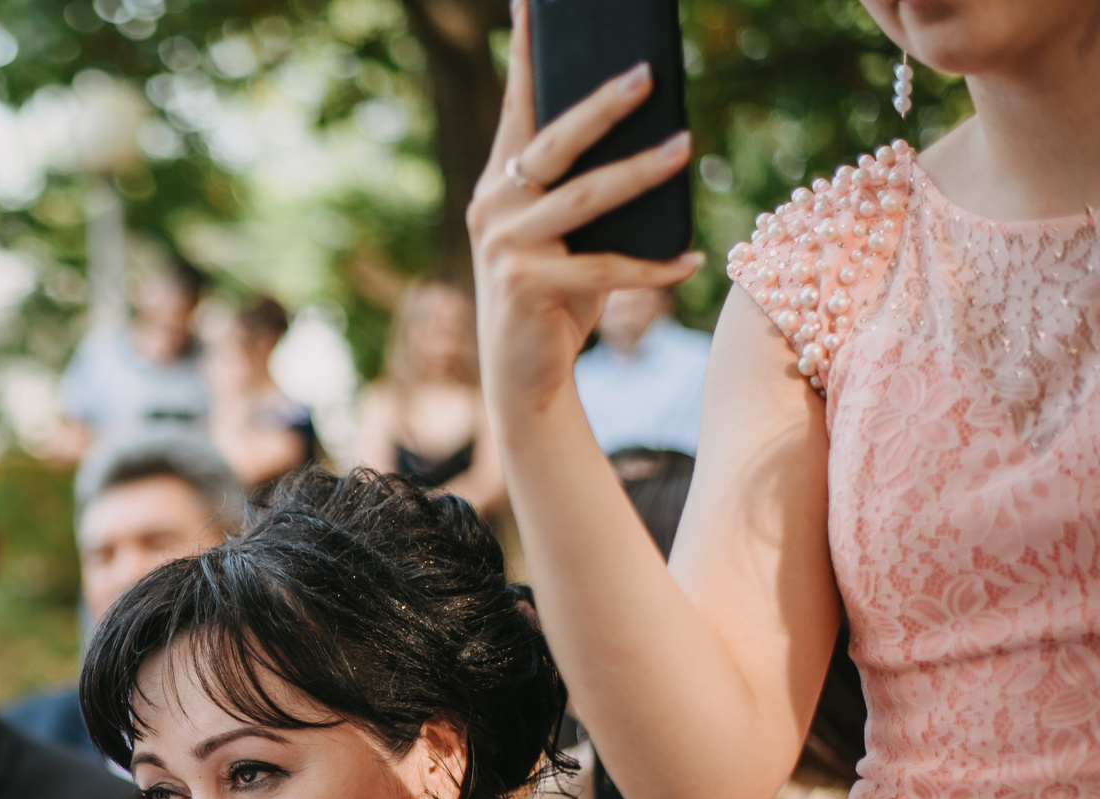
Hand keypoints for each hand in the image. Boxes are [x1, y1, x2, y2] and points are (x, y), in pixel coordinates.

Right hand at [467, 0, 701, 427]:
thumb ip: (585, 189)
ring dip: (642, 172)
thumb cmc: (555, 295)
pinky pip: (606, 267)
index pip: (517, 107)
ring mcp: (505, 247)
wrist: (522, 376)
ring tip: (686, 146)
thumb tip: (659, 140)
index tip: (533, 0)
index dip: (527, 54)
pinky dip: (654, 267)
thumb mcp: (566, 235)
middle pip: (554, 142)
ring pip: (586, 198)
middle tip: (647, 74)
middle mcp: (492, 208)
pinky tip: (691, 260)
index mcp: (499, 184)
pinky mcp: (526, 287)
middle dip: (603, 104)